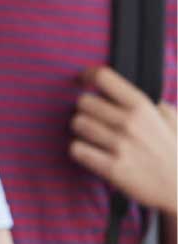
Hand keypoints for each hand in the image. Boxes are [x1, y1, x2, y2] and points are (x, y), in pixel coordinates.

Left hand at [70, 66, 177, 214]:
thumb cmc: (176, 153)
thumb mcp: (173, 120)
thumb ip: (155, 105)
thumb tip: (139, 98)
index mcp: (143, 107)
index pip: (104, 77)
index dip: (87, 76)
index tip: (83, 81)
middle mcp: (129, 122)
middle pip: (83, 102)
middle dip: (85, 109)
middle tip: (94, 119)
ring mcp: (119, 145)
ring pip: (77, 124)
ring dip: (81, 130)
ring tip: (95, 137)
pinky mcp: (111, 167)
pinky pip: (76, 149)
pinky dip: (80, 150)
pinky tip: (92, 153)